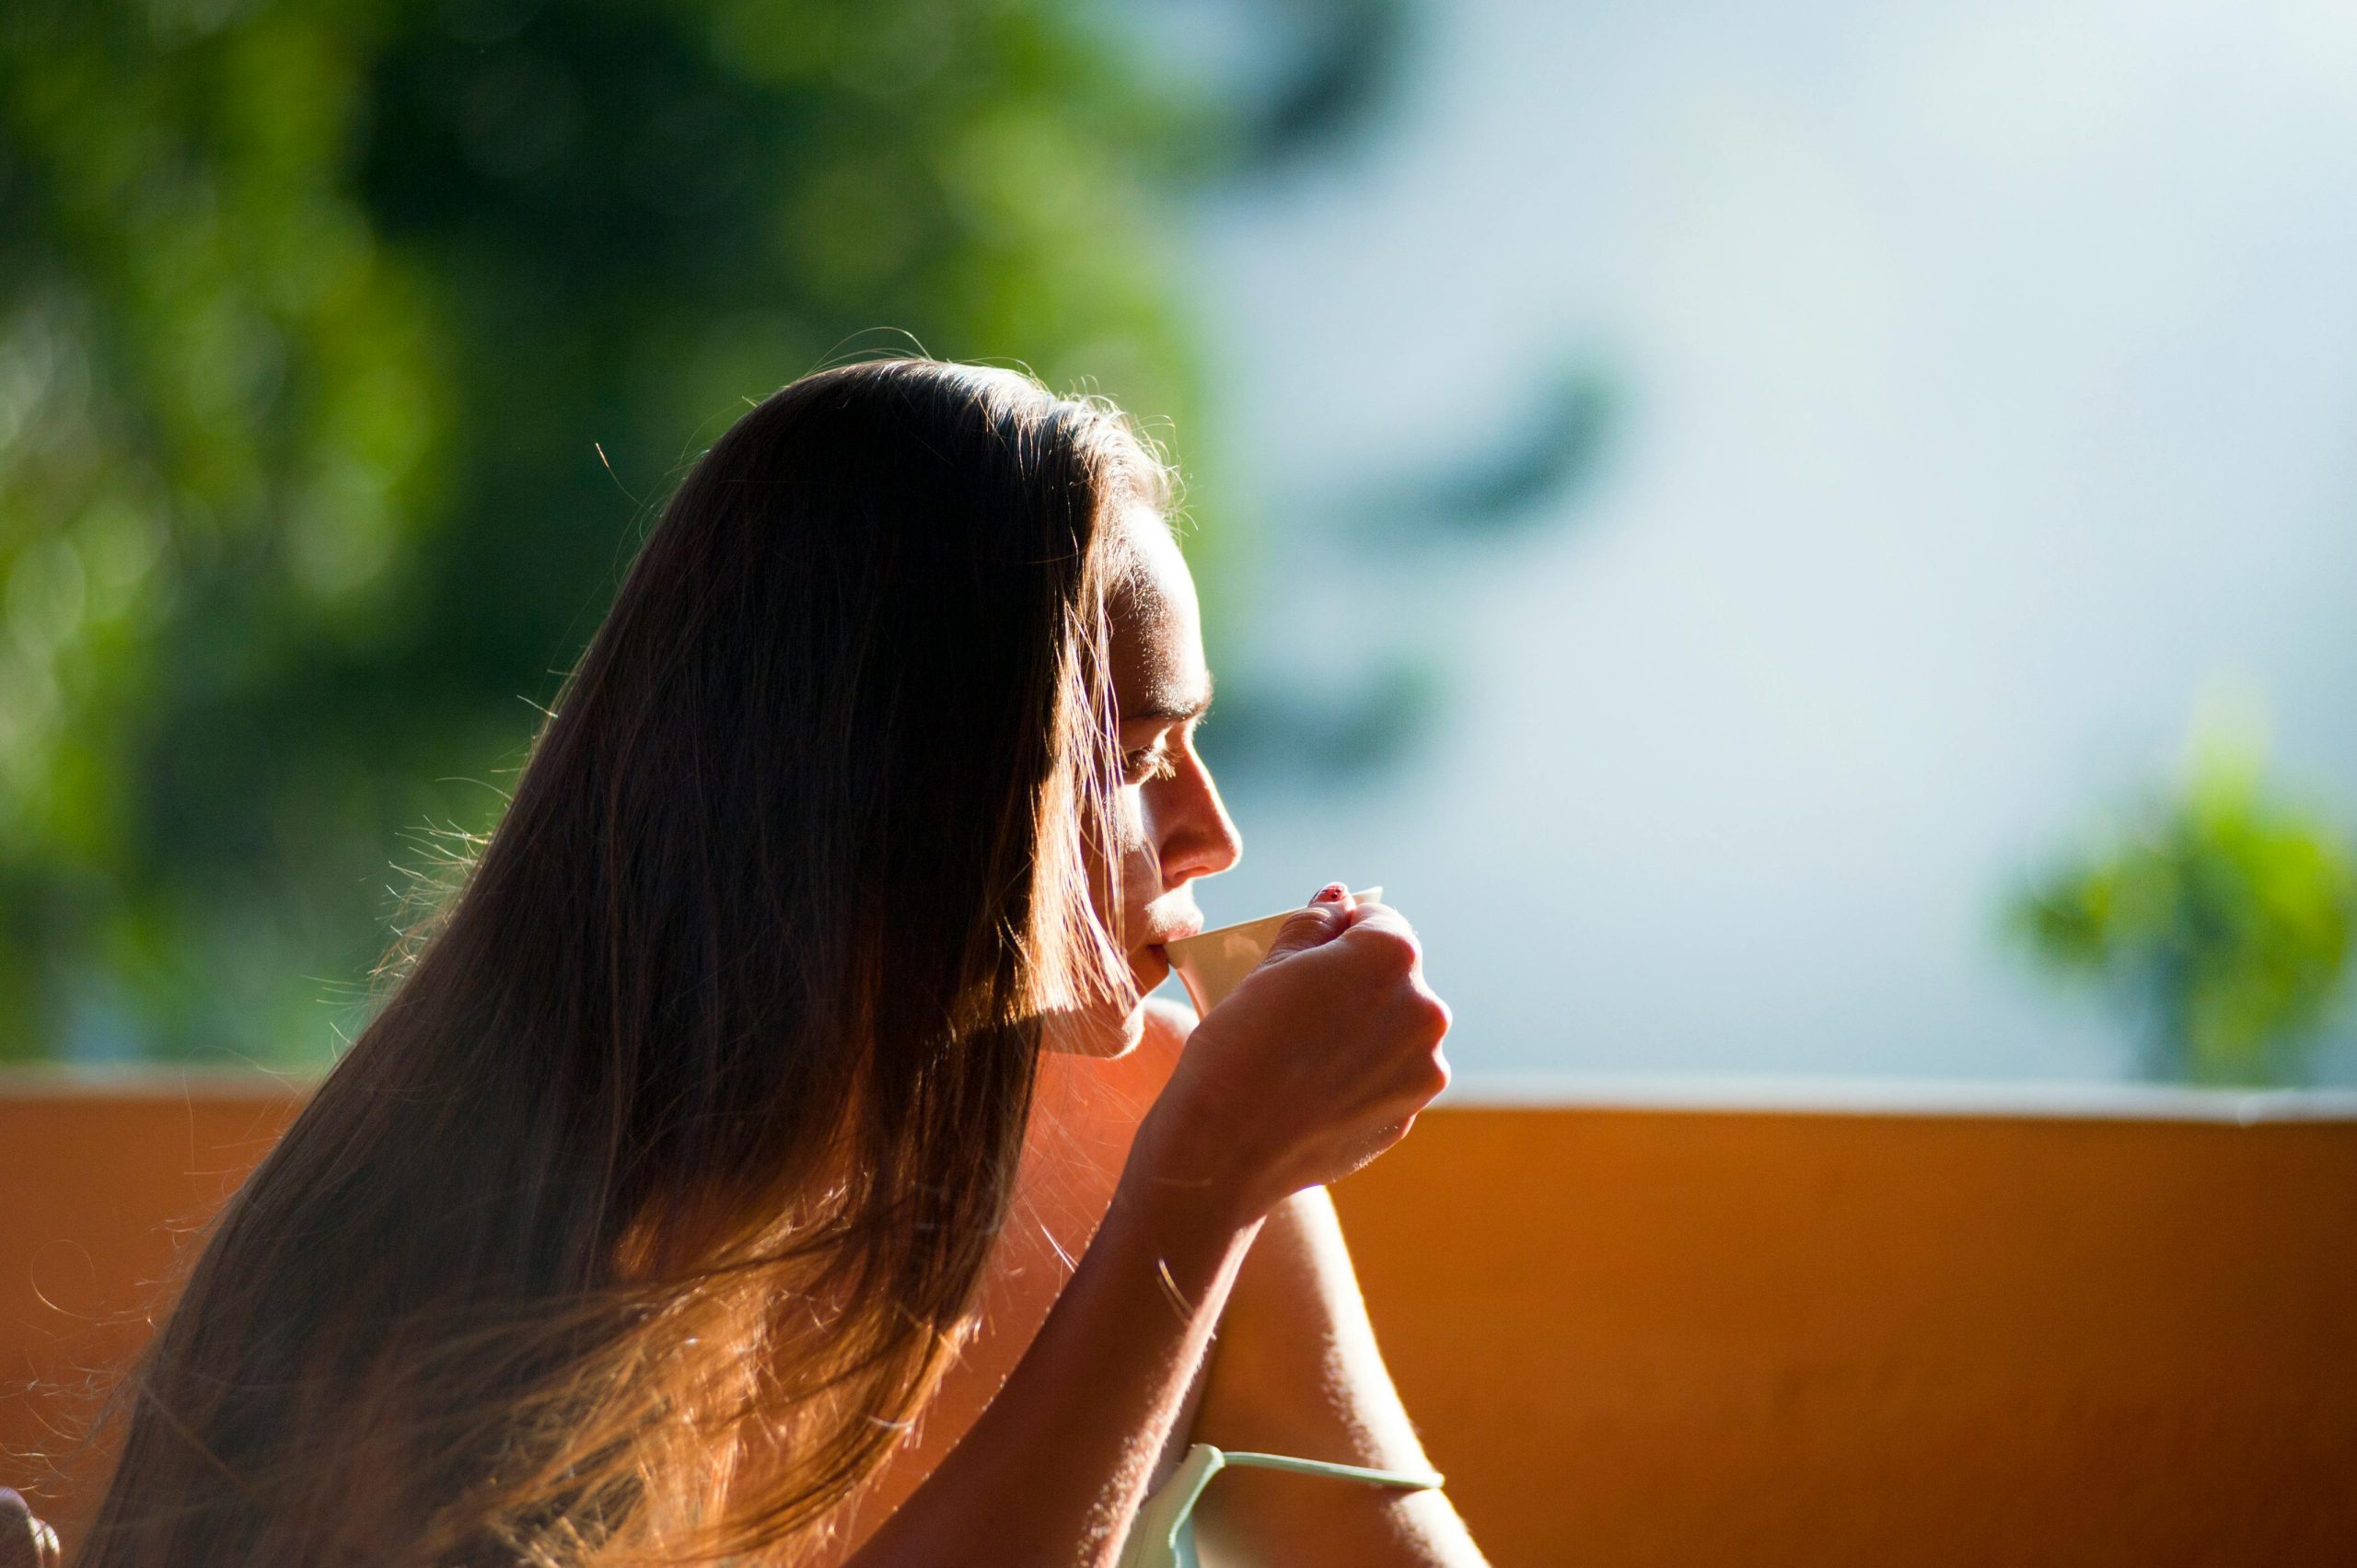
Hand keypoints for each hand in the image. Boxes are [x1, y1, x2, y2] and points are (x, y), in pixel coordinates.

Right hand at [1129, 885, 1452, 1223]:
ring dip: (1363, 1033)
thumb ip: (1312, 925)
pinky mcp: (1407, 1116)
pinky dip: (1360, 1079)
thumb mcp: (1267, 966)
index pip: (1378, 920)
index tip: (1306, 959)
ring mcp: (1422, 1070)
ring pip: (1394, 1032)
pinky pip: (1387, 1080)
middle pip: (1393, 978)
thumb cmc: (1239, 1047)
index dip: (1340, 933)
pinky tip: (1313, 1092)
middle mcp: (1425, 1009)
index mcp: (1391, 956)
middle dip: (1357, 986)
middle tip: (1298, 1012)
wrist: (1225, 1149)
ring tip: (1303, 1057)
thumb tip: (1337, 901)